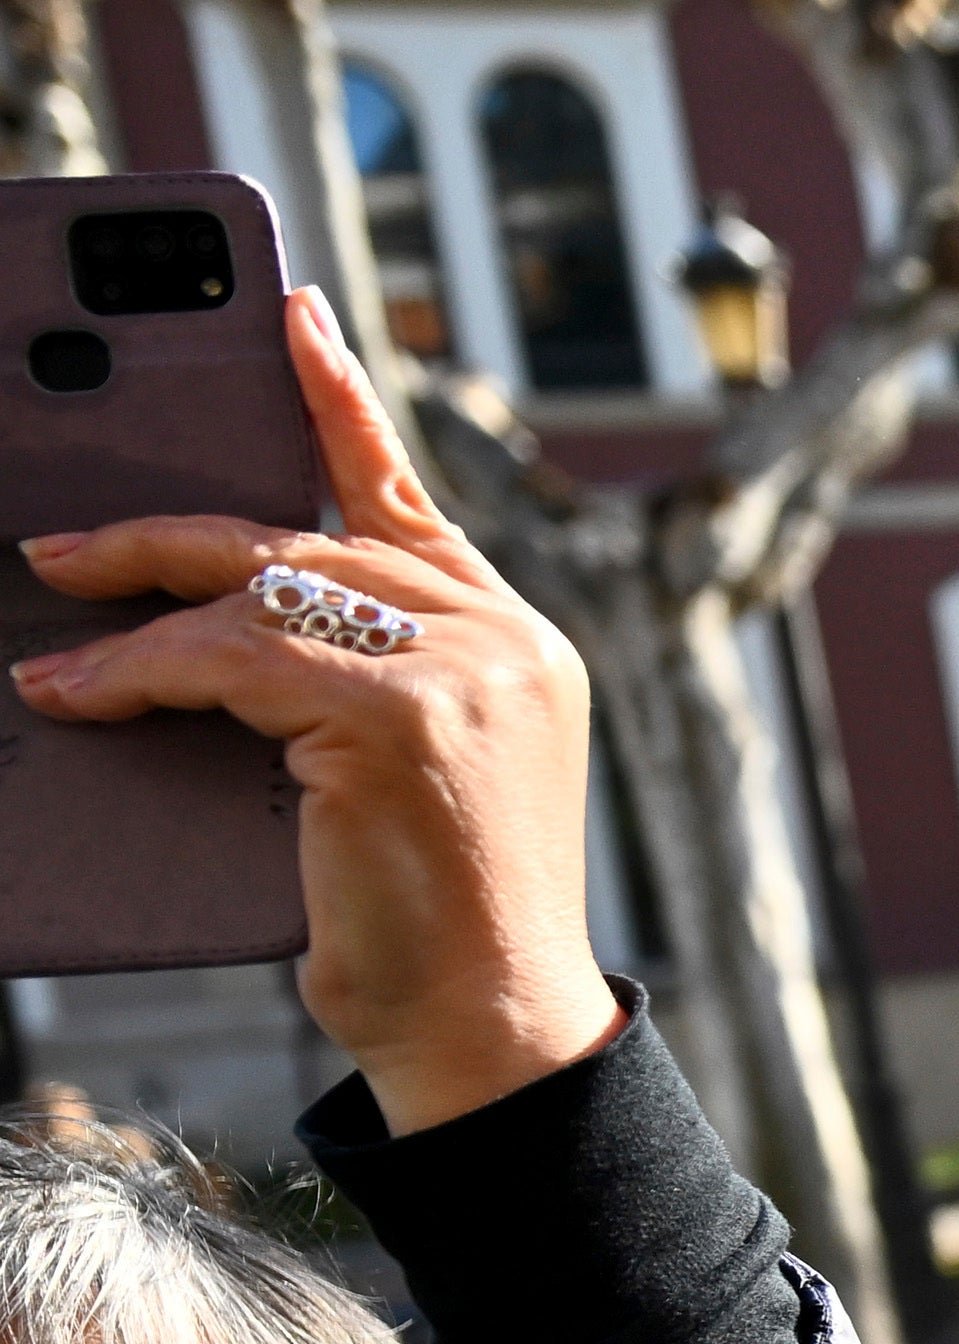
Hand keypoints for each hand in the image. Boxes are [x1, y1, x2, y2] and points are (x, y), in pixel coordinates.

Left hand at [8, 288, 614, 1131]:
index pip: (410, 502)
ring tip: (54, 628)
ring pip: (260, 591)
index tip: (291, 316)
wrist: (489, 1028)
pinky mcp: (399, 714)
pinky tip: (81, 693)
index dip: (342, 404)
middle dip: (166, 535)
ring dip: (135, 610)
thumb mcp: (412, 776)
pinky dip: (139, 671)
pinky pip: (230, 659)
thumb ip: (360, 681)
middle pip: (305, 538)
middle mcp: (503, 640)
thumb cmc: (436, 923)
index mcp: (518, 646)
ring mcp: (462, 671)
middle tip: (61, 546)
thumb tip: (218, 625)